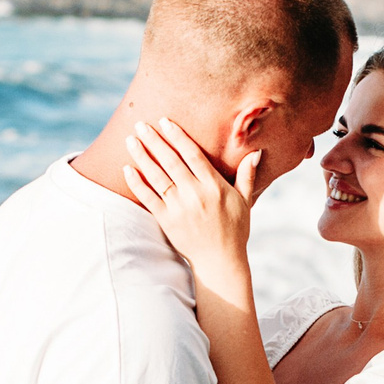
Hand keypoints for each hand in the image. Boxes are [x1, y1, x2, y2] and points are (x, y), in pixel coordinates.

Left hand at [124, 118, 256, 274]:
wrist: (220, 261)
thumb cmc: (234, 230)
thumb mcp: (244, 201)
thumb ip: (247, 175)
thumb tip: (256, 152)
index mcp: (214, 186)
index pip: (193, 154)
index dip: (178, 136)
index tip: (165, 121)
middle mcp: (195, 194)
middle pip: (171, 160)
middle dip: (154, 140)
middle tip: (140, 124)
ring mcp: (179, 207)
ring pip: (157, 176)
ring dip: (142, 156)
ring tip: (130, 140)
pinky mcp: (167, 221)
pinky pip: (148, 198)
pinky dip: (137, 183)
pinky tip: (127, 169)